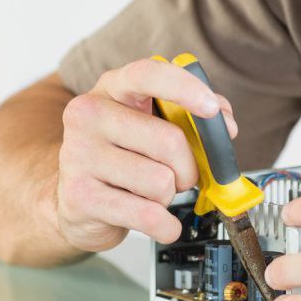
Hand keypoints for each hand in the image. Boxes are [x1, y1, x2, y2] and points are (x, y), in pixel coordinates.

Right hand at [55, 58, 236, 252]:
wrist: (76, 199)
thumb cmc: (121, 156)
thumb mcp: (152, 124)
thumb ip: (192, 116)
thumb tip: (224, 125)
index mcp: (112, 88)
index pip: (147, 75)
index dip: (184, 88)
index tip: (211, 109)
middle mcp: (89, 115)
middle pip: (169, 141)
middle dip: (188, 167)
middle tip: (179, 174)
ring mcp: (79, 154)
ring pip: (160, 182)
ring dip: (169, 196)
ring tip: (150, 193)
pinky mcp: (81, 196)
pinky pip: (148, 215)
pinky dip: (166, 225)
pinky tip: (158, 221)